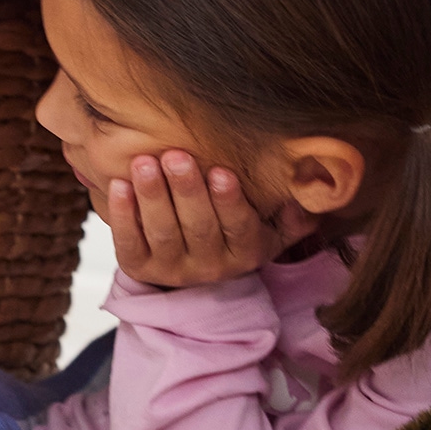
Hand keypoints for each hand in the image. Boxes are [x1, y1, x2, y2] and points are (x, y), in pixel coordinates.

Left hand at [106, 151, 315, 288]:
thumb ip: (291, 215)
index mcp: (245, 254)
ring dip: (152, 197)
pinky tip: (117, 185)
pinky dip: (122, 214)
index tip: (222, 171)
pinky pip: (128, 243)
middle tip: (176, 155)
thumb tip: (313, 195)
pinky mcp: (138, 269)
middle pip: (198, 228)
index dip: (229, 202)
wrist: (192, 273)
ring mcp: (172, 270)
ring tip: (144, 163)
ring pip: (162, 234)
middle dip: (187, 191)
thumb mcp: (268, 230)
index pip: (239, 228)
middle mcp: (209, 268)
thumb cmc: (232, 233)